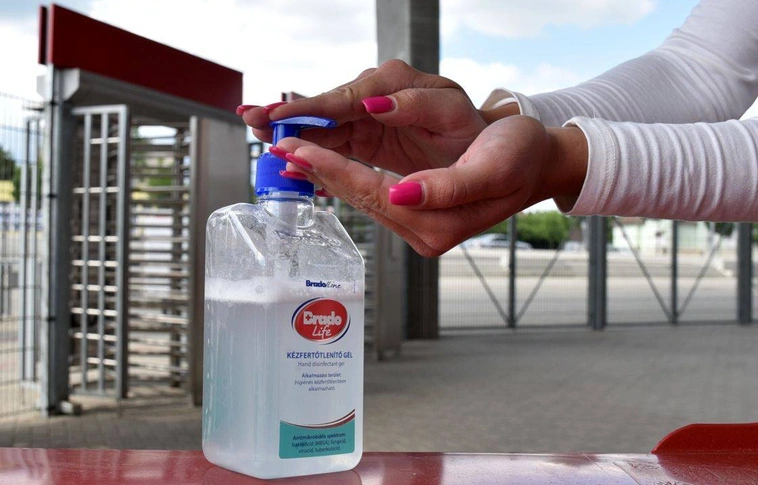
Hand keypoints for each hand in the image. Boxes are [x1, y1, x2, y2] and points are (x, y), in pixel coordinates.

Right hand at [241, 59, 498, 175]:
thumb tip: (373, 103)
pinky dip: (310, 148)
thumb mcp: (450, 112)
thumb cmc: (471, 128)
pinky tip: (286, 153)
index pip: (344, 98)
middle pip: (324, 109)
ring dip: (291, 130)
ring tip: (256, 129)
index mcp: (392, 88)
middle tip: (250, 117)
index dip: (310, 108)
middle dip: (288, 114)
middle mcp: (376, 100)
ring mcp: (369, 120)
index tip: (280, 114)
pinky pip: (333, 143)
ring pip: (324, 126)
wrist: (491, 146)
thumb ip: (415, 105)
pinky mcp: (368, 139)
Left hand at [274, 116, 587, 256]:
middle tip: (279, 148)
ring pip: (361, 198)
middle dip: (318, 171)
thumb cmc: (519, 159)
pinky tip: (325, 167)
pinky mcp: (418, 216)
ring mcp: (420, 227)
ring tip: (293, 155)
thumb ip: (444, 188)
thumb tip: (400, 193)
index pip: (372, 193)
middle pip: (359, 199)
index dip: (332, 169)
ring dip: (327, 175)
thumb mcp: (489, 169)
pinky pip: (373, 196)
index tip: (295, 148)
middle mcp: (424, 232)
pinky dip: (346, 178)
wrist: (538, 164)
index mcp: (437, 224)